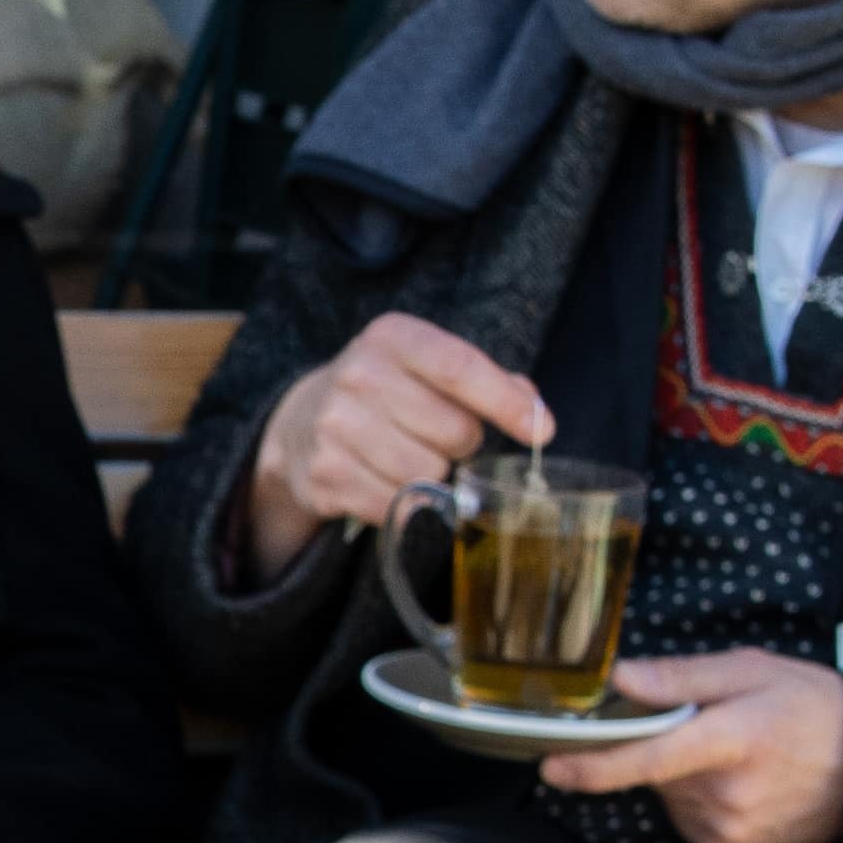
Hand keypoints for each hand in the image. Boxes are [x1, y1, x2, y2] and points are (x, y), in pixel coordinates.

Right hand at [237, 312, 553, 577]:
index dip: (507, 404)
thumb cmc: (386, 392)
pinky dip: (404, 504)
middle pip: (454, 432)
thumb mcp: (427, 367)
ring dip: (432, 476)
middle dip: (462, 444)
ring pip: (427, 474)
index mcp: (391, 337)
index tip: (541, 430)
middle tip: (440, 438)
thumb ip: (487, 381)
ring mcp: (335, 426)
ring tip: (410, 458)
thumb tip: (536, 415)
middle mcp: (357, 375)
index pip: (461, 368)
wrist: (301, 423)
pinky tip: (385, 480)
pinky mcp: (325, 473)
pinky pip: (396, 505)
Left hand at [541, 649, 842, 842]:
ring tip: (744, 761)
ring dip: (688, 780)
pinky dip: (704, 806)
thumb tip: (621, 678)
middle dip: (670, 751)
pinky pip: (691, 825)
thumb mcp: (752, 672)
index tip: (551, 765)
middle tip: (721, 731)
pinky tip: (746, 789)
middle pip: (656, 775)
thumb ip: (681, 677)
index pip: (646, 758)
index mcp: (732, 741)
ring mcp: (731, 831)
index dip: (592, 765)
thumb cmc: (816, 708)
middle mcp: (728, 795)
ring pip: (672, 800)